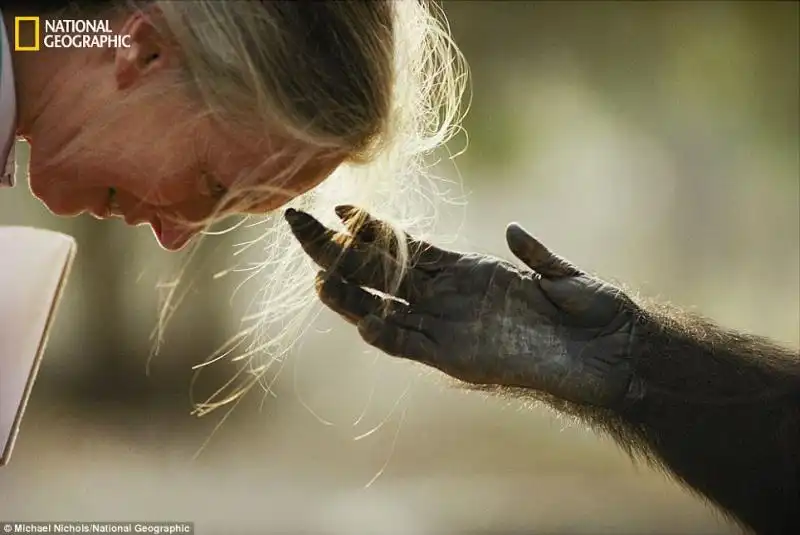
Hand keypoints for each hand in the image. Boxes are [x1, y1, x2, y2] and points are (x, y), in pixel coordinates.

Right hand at [284, 206, 640, 407]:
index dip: (371, 228)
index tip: (339, 206)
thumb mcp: (559, 277)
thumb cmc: (592, 314)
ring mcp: (451, 328)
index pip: (406, 247)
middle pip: (381, 272)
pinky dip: (389, 335)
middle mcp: (450, 299)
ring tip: (316, 278)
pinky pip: (414, 346)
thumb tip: (511, 232)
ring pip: (387, 309)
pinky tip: (363, 322)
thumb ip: (534, 255)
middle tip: (299, 224)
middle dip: (339, 250)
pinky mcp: (460, 358)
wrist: (613, 357)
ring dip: (353, 297)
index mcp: (468, 273)